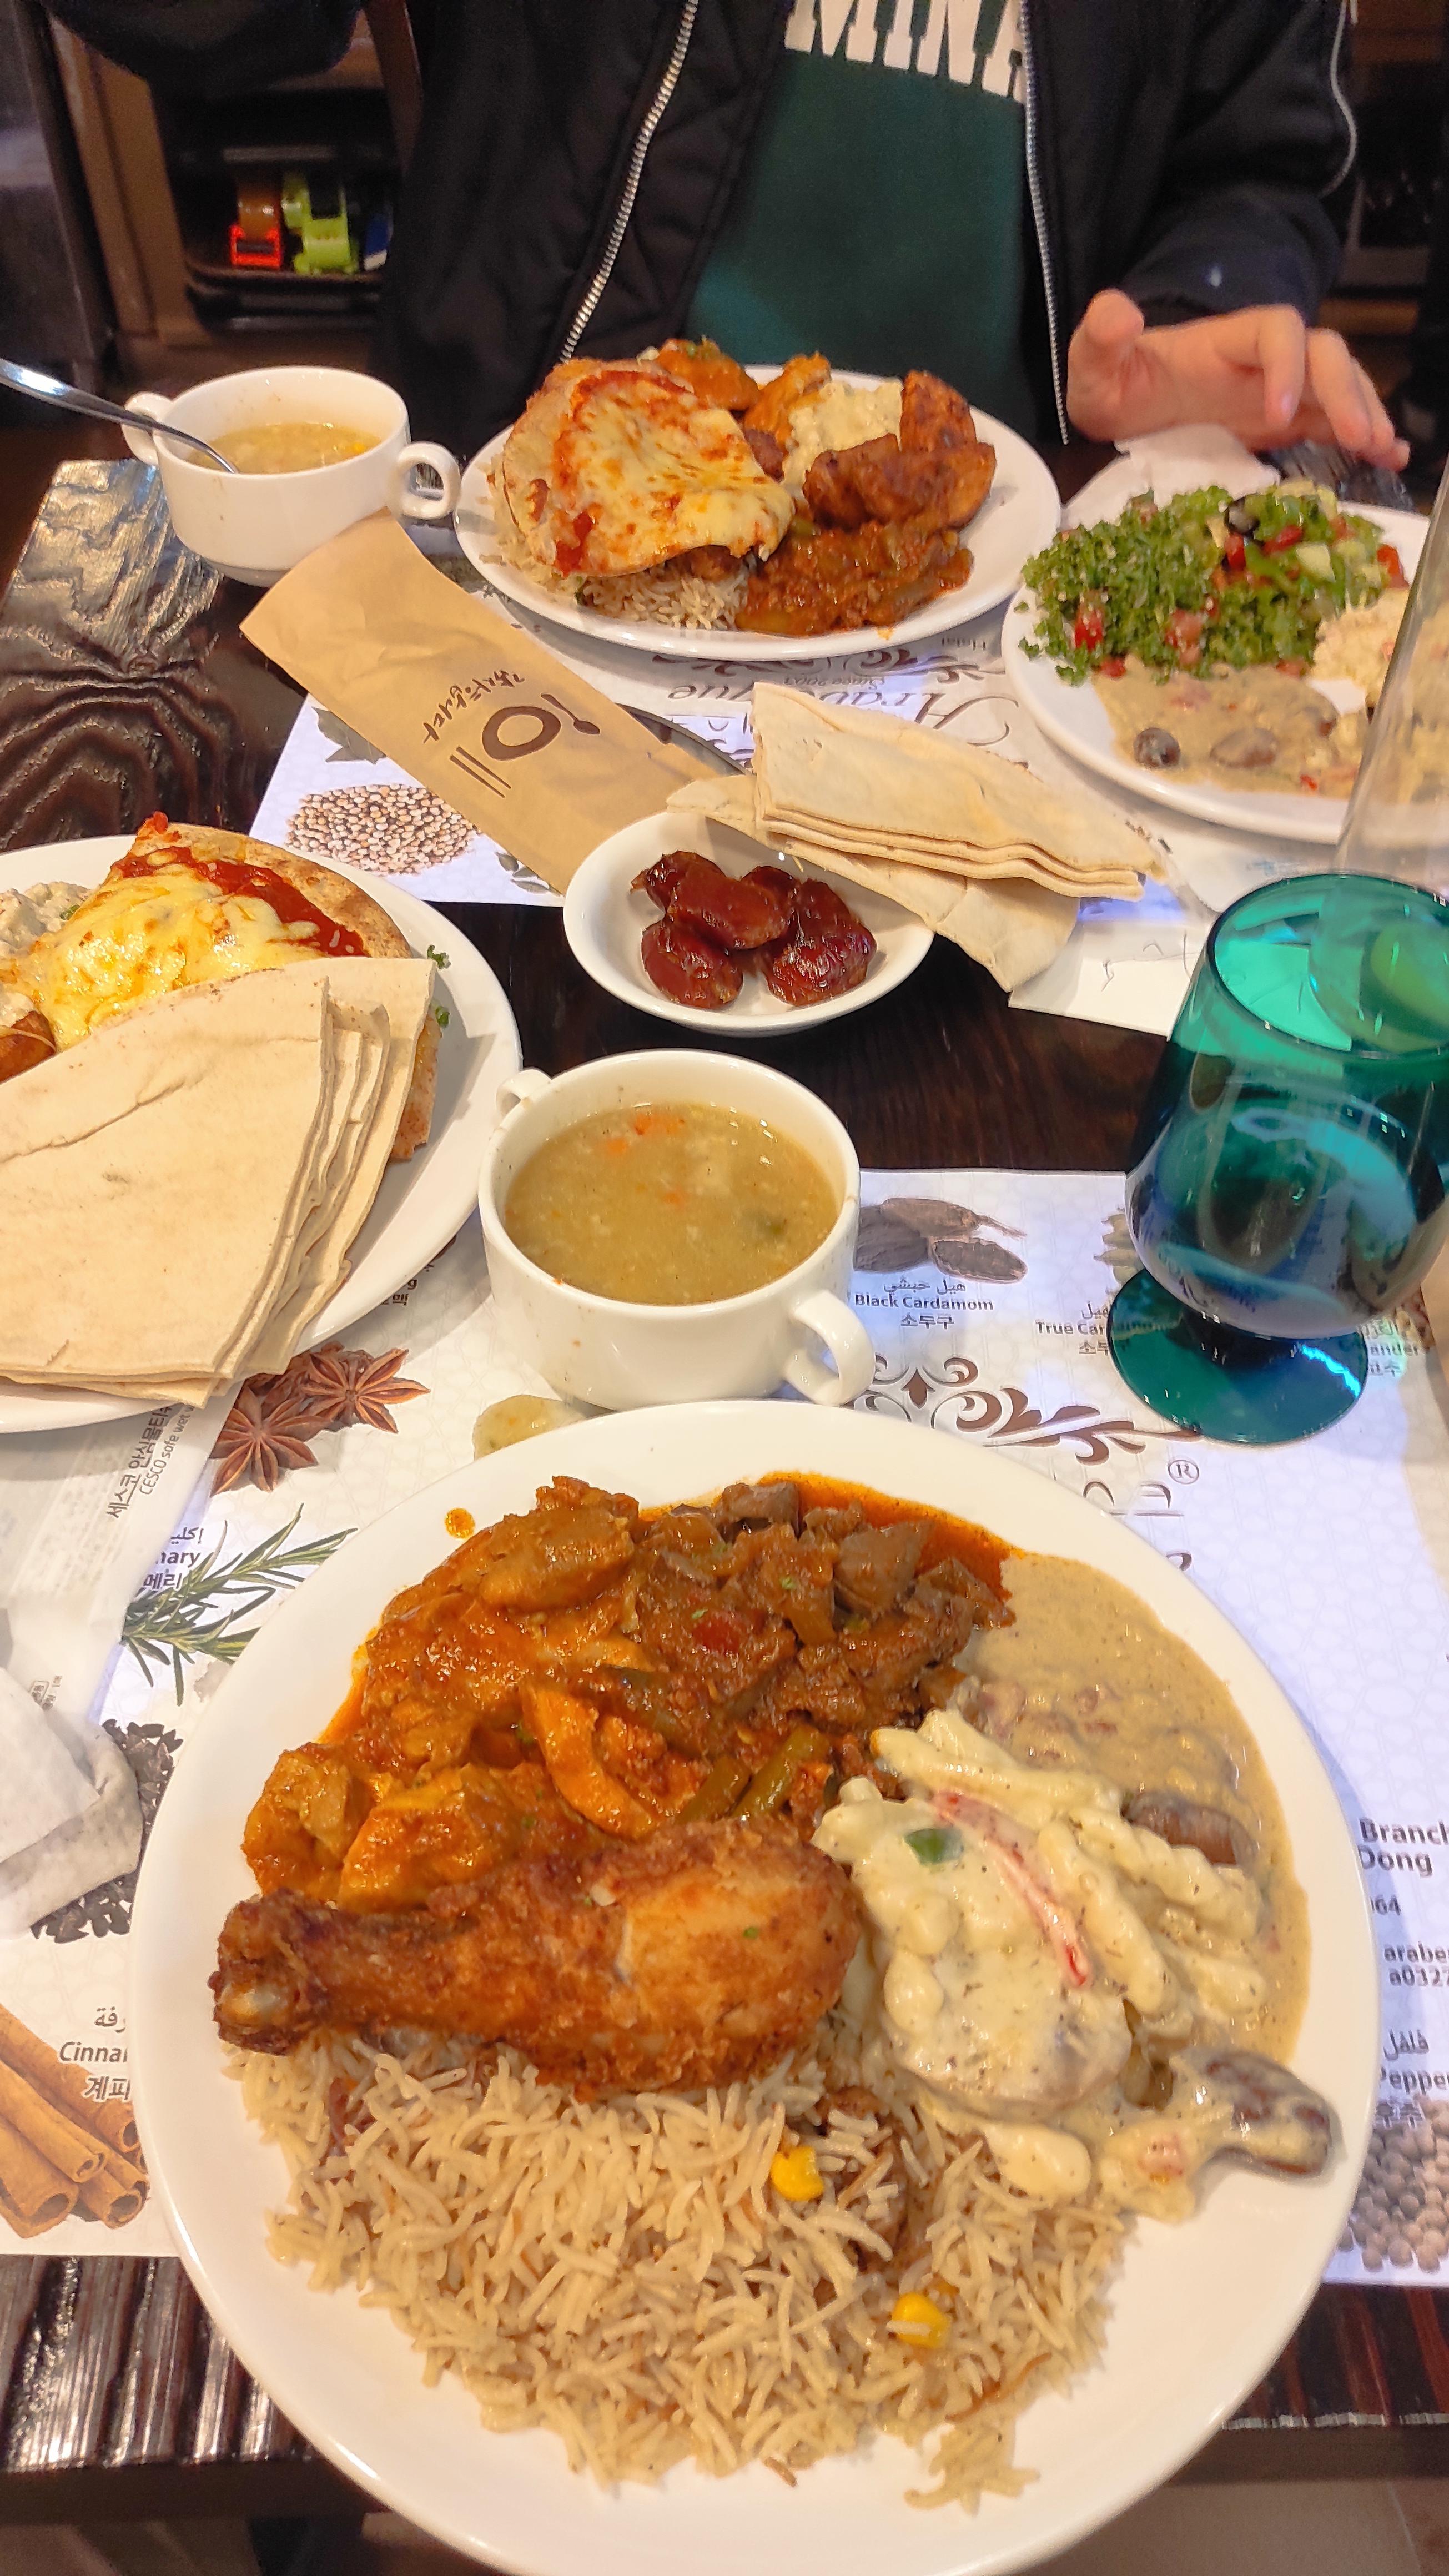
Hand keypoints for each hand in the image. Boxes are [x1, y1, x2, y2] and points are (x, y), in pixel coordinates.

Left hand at [1066, 290, 1408, 465]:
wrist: (1120, 405)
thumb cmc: (1115, 383)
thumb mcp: (1093, 366)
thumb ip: (1100, 338)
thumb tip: (1118, 310)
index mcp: (1223, 341)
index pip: (1275, 331)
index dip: (1285, 364)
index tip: (1277, 414)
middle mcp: (1261, 359)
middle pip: (1323, 355)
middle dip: (1346, 392)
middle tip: (1359, 439)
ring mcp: (1277, 388)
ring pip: (1338, 385)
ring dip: (1364, 413)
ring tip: (1384, 451)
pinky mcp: (1284, 420)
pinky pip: (1331, 420)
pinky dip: (1361, 435)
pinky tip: (1386, 458)